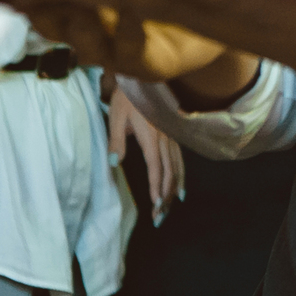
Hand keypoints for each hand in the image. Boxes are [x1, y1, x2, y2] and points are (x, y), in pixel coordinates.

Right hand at [0, 0, 229, 84]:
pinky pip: (133, 47)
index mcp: (72, 11)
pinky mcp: (146, 64)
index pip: (29, 3)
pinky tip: (130, 8)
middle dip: (34, 6)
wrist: (201, 38)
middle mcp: (85, 35)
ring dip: (77, 18)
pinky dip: (130, 27)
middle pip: (51, 23)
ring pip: (84, 40)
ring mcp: (112, 53)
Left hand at [106, 80, 184, 226]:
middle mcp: (165, 139)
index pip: (156, 167)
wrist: (140, 79)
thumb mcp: (116, 117)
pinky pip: (179, 159)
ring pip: (177, 166)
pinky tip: (179, 186)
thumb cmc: (125, 98)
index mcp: (151, 136)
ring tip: (172, 206)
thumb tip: (115, 163)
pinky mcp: (172, 135)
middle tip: (160, 216)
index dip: (156, 187)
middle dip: (165, 195)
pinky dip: (180, 174)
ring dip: (174, 188)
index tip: (155, 205)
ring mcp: (171, 136)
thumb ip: (116, 141)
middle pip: (169, 171)